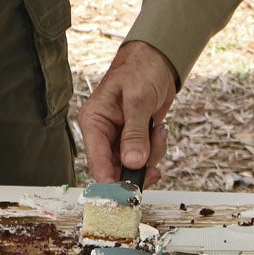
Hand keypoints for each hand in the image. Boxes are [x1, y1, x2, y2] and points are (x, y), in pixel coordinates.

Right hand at [78, 41, 177, 183]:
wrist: (158, 59)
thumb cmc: (141, 69)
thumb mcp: (138, 99)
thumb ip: (135, 132)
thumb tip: (133, 163)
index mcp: (94, 121)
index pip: (95, 160)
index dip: (108, 180)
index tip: (123, 195)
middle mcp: (103, 133)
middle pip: (114, 168)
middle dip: (137, 168)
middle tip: (154, 169)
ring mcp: (119, 137)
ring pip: (132, 166)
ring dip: (150, 155)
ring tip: (157, 131)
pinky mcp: (135, 139)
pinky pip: (145, 157)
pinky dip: (156, 149)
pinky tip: (159, 129)